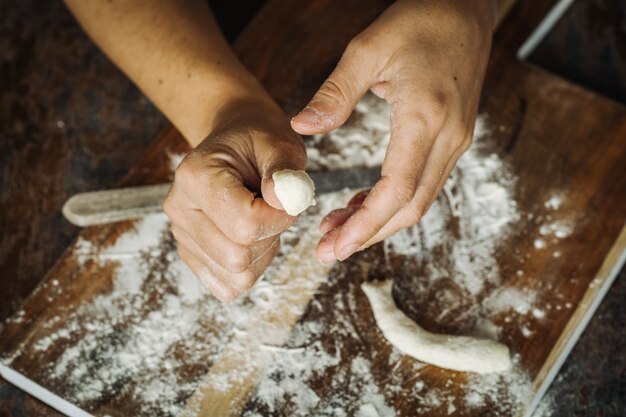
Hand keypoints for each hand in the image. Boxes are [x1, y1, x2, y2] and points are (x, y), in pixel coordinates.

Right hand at [164, 99, 306, 300]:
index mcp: (195, 176)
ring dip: (263, 252)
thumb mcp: (279, 144)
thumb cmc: (258, 142)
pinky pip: (229, 286)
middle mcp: (179, 208)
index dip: (280, 218)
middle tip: (274, 207)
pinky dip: (250, 268)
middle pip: (238, 257)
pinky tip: (251, 237)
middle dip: (271, 236)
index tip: (288, 197)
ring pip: (236, 275)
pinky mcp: (191, 255)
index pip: (246, 225)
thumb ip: (285, 172)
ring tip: (261, 218)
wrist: (236, 143)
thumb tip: (283, 201)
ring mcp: (181, 235)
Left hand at [291, 0, 495, 262]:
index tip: (335, 246)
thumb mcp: (368, 48)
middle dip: (368, 235)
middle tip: (328, 250)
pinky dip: (392, 203)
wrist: (467, 9)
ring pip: (418, 200)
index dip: (365, 224)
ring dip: (379, 222)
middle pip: (410, 207)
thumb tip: (303, 128)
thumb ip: (335, 92)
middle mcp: (448, 138)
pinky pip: (423, 184)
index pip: (397, 189)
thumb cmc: (420, 20)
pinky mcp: (453, 139)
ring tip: (338, 231)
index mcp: (426, 117)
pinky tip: (363, 205)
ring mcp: (455, 141)